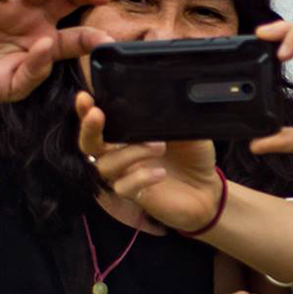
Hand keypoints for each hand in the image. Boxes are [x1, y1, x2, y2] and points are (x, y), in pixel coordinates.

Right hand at [76, 91, 223, 231]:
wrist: (208, 189)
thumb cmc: (193, 157)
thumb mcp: (186, 130)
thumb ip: (169, 117)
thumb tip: (159, 100)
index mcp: (128, 135)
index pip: (100, 121)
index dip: (85, 110)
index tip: (84, 97)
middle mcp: (121, 154)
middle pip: (89, 144)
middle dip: (89, 128)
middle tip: (97, 114)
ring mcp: (126, 175)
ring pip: (106, 165)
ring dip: (130, 152)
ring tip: (160, 147)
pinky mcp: (135, 196)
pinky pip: (123, 187)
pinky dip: (140, 177)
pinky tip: (160, 173)